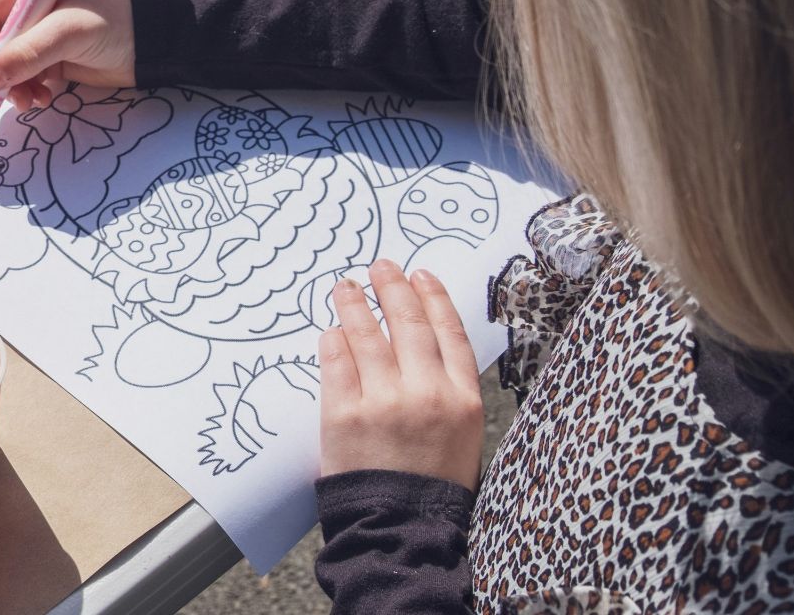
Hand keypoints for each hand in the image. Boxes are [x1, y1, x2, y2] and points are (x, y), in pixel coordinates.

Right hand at [0, 0, 134, 110]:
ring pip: (4, 63)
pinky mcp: (50, 55)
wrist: (158, 43)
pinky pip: (23, 75)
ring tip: (28, 101)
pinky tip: (41, 98)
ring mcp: (39, 31)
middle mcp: (29, 5)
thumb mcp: (69, 33)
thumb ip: (27, 53)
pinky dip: (25, 90)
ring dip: (9, 86)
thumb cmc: (116, 23)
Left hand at [319, 261, 483, 489]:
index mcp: (463, 400)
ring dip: (355, 302)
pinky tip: (330, 330)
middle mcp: (427, 393)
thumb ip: (446, 391)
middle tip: (380, 266)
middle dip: (392, 286)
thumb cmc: (432, 485)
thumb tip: (421, 344)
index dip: (434, 297)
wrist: (402, 528)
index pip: (450, 332)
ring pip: (367, 333)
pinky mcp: (344, 413)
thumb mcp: (461, 436)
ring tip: (346, 286)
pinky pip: (335, 361)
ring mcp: (384, 401)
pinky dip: (332, 340)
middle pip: (408, 322)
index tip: (421, 275)